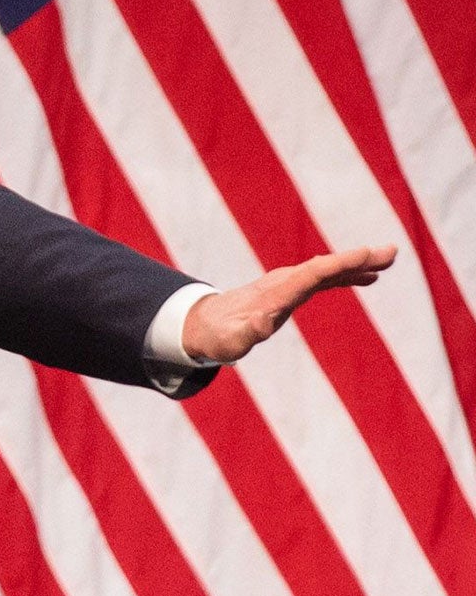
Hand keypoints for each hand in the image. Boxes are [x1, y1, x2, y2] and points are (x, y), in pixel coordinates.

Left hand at [181, 244, 397, 364]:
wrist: (204, 325)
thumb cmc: (219, 337)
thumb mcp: (230, 342)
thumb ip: (246, 333)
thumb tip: (262, 321)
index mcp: (275, 295)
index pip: (311, 274)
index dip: (339, 264)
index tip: (365, 254)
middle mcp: (283, 283)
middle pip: (324, 266)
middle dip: (356, 259)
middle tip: (391, 253)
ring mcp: (287, 284)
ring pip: (327, 270)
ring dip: (357, 264)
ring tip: (389, 260)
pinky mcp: (290, 290)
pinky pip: (323, 279)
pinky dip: (346, 275)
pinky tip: (368, 277)